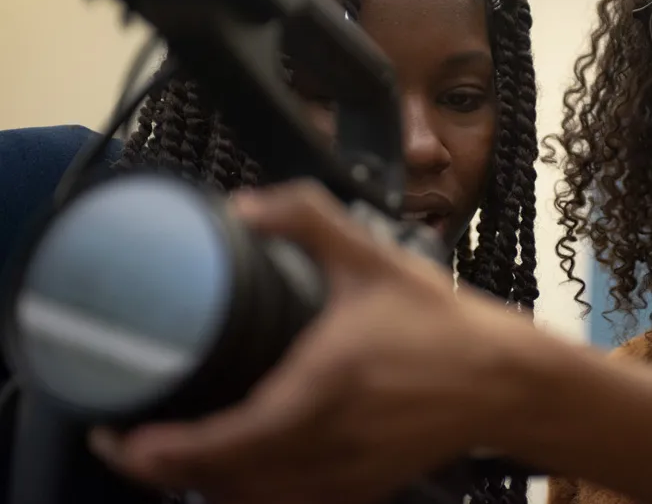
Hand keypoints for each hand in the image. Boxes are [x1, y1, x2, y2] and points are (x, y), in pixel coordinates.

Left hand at [88, 179, 535, 503]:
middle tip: (130, 441)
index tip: (118, 437)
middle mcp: (325, 445)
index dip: (157, 453)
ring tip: (173, 457)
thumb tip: (245, 205)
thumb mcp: (374, 261)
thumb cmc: (443, 326)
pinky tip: (240, 473)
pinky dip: (253, 496)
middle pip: (223, 483)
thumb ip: (308, 220)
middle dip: (164, 471)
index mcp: (319, 391)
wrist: (505, 381)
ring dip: (206, 486)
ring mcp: (345, 475)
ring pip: (255, 501)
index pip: (221, 445)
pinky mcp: (364, 486)